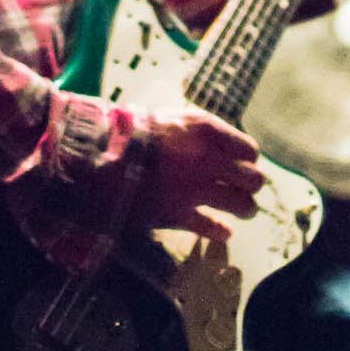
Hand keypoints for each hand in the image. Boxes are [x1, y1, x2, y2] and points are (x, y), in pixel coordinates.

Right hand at [134, 106, 264, 241]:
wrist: (96, 156)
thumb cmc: (129, 131)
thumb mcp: (168, 117)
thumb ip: (196, 130)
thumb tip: (215, 140)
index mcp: (205, 130)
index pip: (248, 149)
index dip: (247, 158)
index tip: (241, 162)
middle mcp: (207, 160)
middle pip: (252, 179)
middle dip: (250, 184)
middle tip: (245, 187)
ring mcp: (195, 189)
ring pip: (241, 205)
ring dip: (245, 208)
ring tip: (243, 210)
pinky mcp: (178, 214)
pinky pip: (210, 227)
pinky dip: (220, 231)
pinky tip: (224, 233)